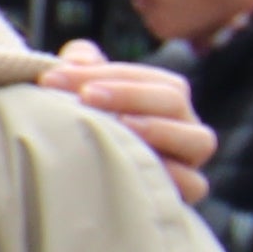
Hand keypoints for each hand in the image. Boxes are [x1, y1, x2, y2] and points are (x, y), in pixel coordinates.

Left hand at [47, 41, 216, 204]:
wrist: (76, 188)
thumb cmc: (81, 129)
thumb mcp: (77, 95)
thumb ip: (78, 67)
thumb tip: (77, 57)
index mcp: (163, 99)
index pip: (150, 77)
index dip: (104, 73)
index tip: (53, 78)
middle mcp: (182, 127)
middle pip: (174, 99)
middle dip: (128, 93)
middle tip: (85, 96)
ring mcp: (188, 160)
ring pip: (198, 139)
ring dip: (159, 129)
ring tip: (122, 124)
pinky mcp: (182, 195)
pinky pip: (194, 183)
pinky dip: (174, 175)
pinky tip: (135, 165)